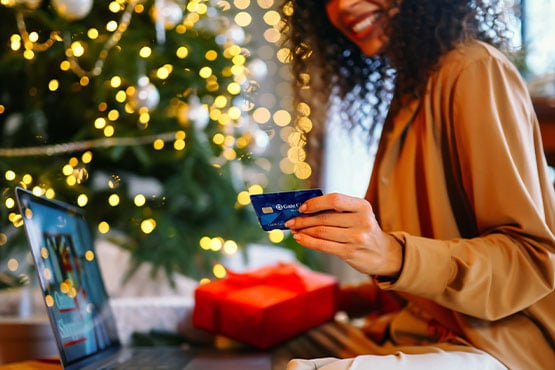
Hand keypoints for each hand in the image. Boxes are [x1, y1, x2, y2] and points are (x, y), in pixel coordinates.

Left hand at [284, 193, 402, 277]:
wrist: (383, 253)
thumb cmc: (363, 230)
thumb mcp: (357, 214)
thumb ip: (336, 210)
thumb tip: (304, 209)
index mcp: (362, 206)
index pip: (335, 200)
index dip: (316, 203)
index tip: (302, 208)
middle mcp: (362, 221)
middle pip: (325, 218)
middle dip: (304, 219)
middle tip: (290, 220)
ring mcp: (357, 238)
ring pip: (322, 232)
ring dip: (304, 231)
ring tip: (294, 229)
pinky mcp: (350, 253)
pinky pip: (323, 246)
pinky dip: (308, 242)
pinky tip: (300, 239)